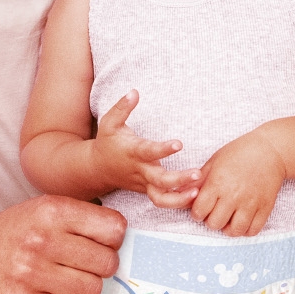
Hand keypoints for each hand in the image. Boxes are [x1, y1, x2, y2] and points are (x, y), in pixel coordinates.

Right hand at [0, 196, 125, 293]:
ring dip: (85, 286)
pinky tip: (52, 291)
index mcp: (52, 211)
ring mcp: (31, 275)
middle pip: (107, 262)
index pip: (113, 229)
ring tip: (67, 277)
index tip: (103, 242)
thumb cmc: (15, 233)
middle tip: (85, 263)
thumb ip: (84, 218)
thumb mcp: (45, 209)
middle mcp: (41, 241)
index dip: (114, 238)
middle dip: (102, 265)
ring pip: (93, 289)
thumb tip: (126, 238)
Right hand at [91, 91, 192, 206]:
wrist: (97, 169)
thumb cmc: (107, 142)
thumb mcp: (109, 123)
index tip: (179, 143)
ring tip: (197, 192)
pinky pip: (163, 201)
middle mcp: (140, 170)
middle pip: (160, 180)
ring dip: (179, 198)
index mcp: (133, 152)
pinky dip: (178, 202)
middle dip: (178, 179)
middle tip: (197, 174)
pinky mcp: (148, 191)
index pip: (149, 151)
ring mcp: (144, 183)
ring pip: (161, 198)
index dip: (164, 149)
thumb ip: (121, 108)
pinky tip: (195, 195)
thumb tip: (134, 91)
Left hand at [189, 133, 285, 237]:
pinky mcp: (265, 207)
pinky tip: (243, 220)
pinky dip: (246, 230)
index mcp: (218, 183)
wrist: (270, 150)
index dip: (197, 212)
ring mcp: (251, 203)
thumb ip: (197, 181)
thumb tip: (179, 193)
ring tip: (229, 218)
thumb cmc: (239, 153)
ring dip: (228, 228)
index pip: (199, 212)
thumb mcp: (214, 162)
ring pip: (234, 231)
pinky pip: (253, 230)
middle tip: (215, 212)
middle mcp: (233, 195)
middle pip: (214, 224)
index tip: (202, 207)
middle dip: (211, 220)